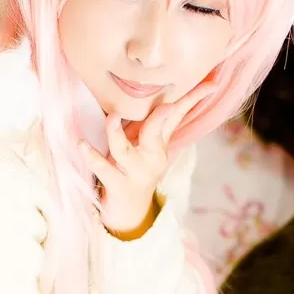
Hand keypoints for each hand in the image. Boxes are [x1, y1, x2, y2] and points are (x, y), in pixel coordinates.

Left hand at [80, 84, 214, 237]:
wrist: (131, 211)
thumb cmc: (135, 168)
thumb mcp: (149, 144)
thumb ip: (155, 121)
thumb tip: (162, 91)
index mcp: (160, 144)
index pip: (178, 115)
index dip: (194, 97)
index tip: (212, 82)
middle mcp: (151, 157)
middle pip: (156, 132)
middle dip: (160, 116)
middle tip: (165, 103)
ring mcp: (134, 173)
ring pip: (124, 151)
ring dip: (115, 132)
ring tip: (111, 116)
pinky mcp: (117, 185)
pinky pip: (103, 169)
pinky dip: (91, 156)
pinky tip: (81, 144)